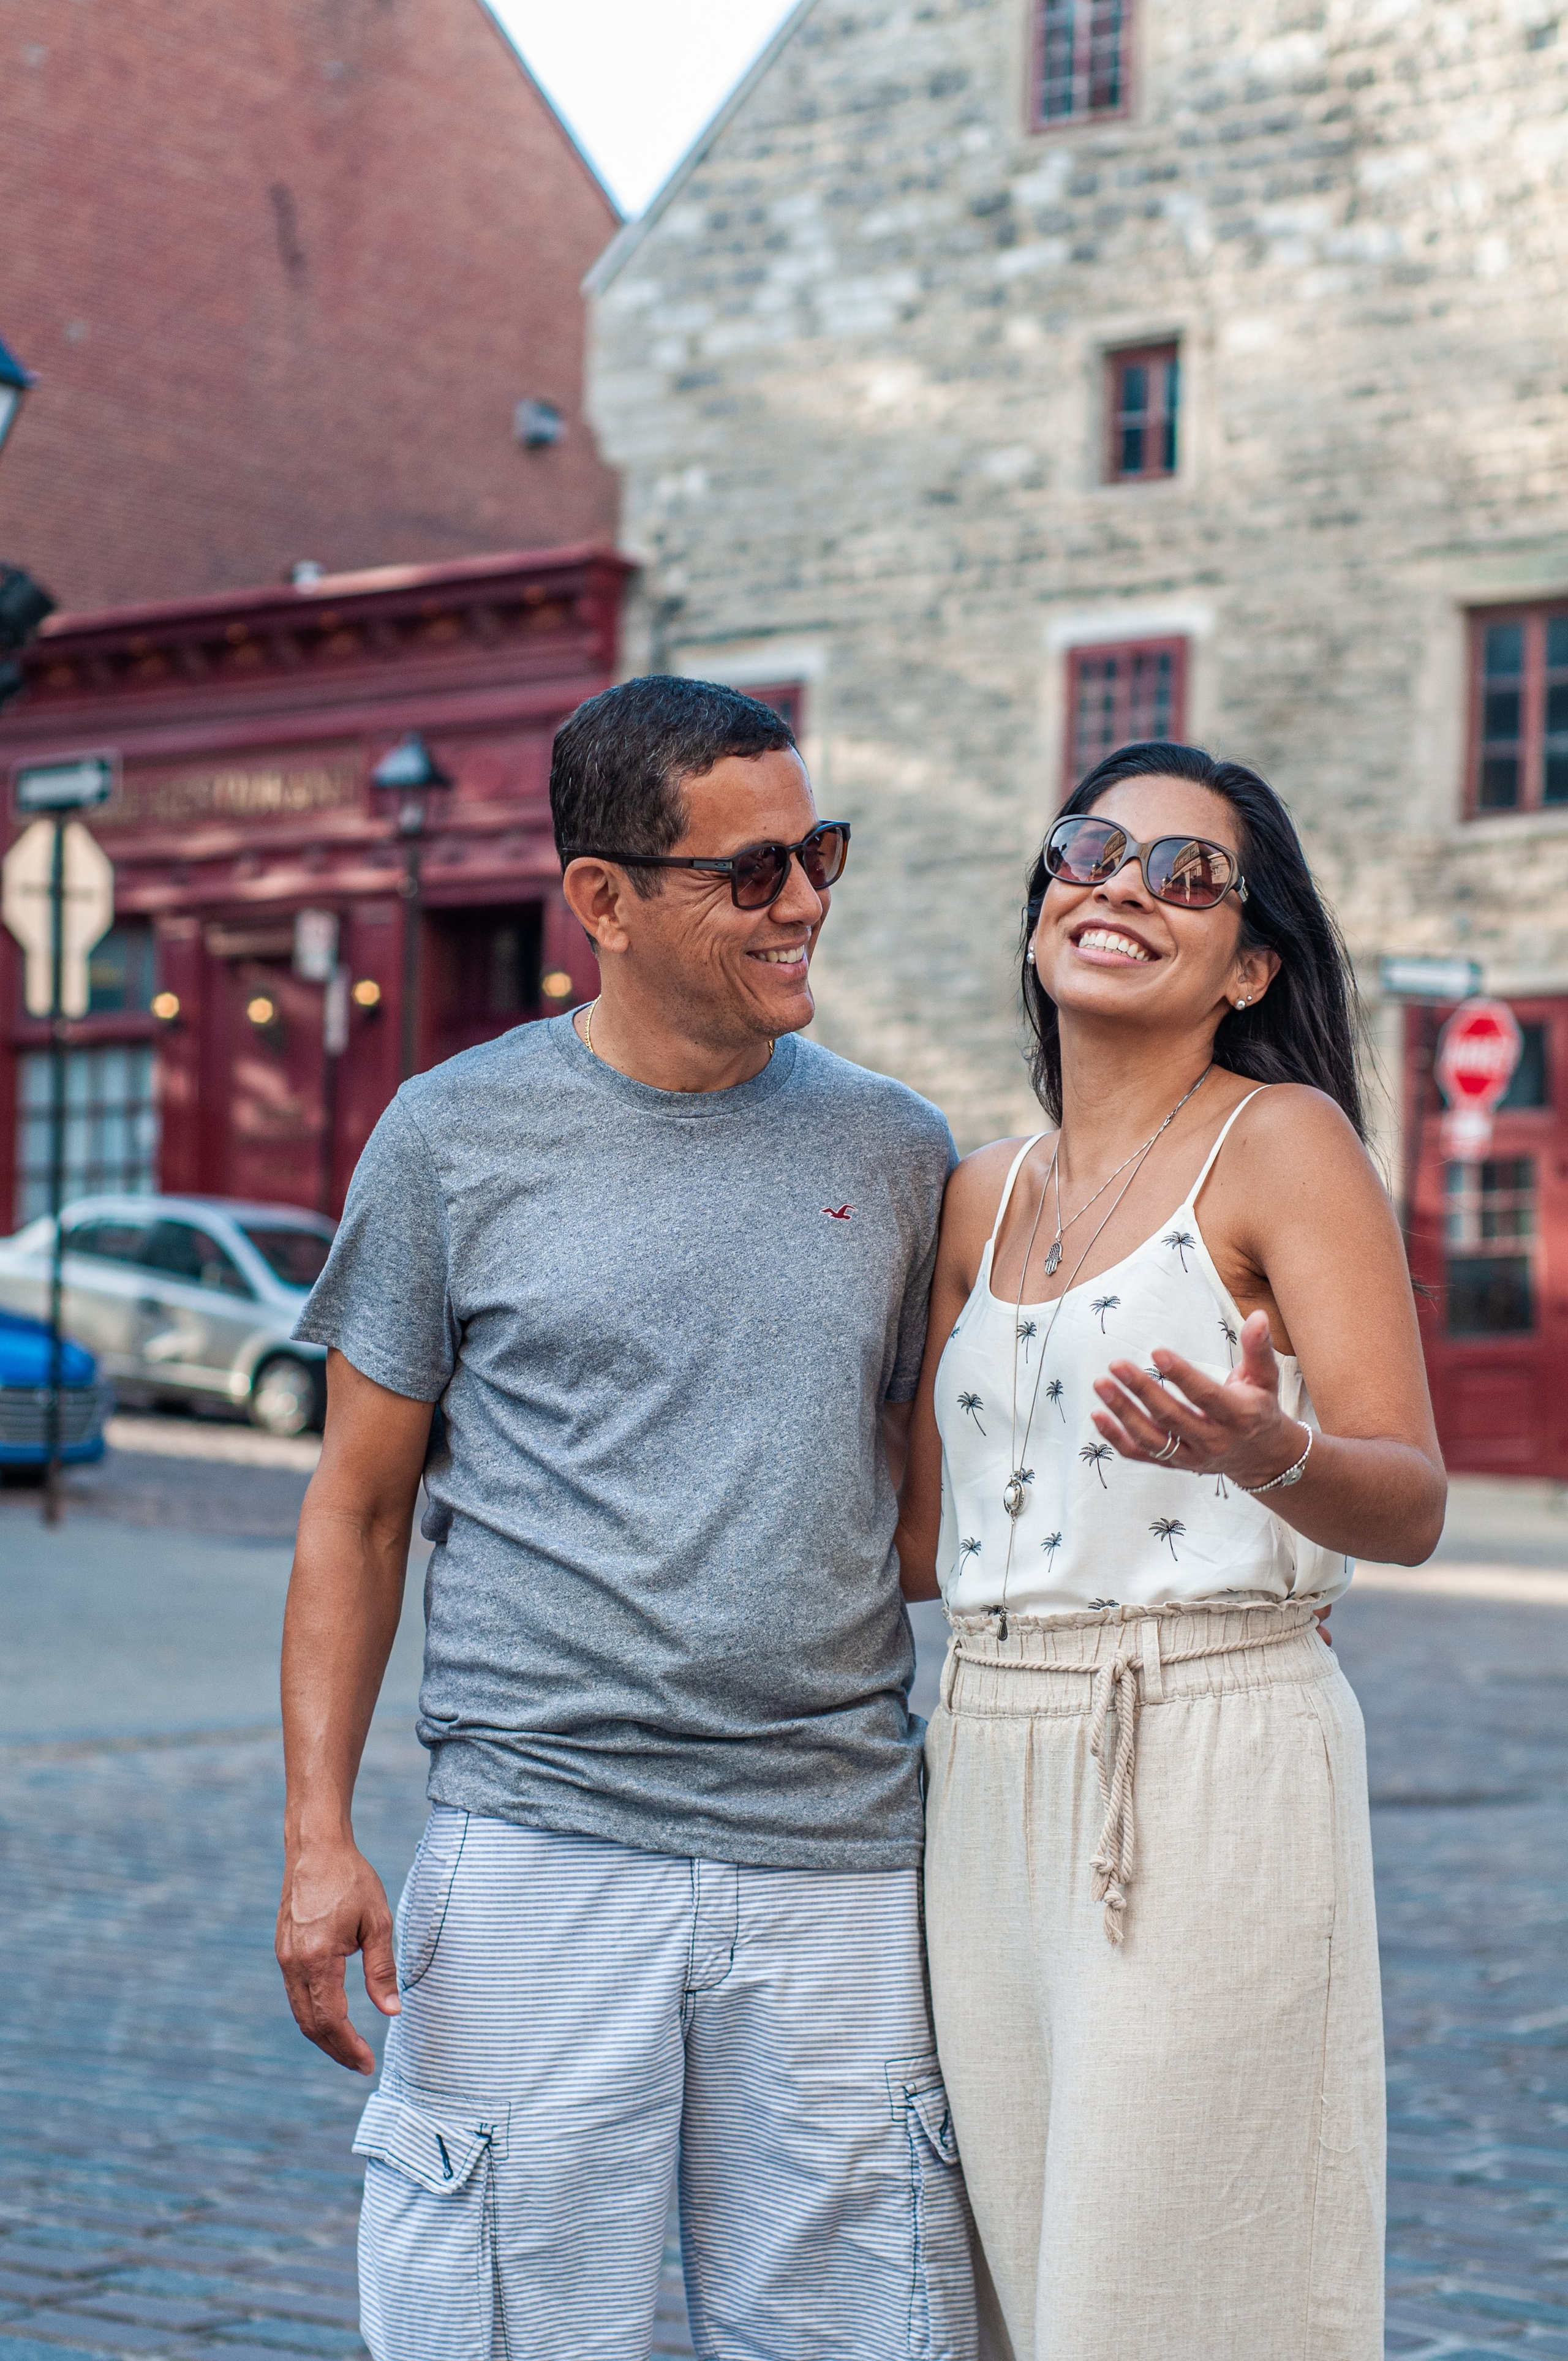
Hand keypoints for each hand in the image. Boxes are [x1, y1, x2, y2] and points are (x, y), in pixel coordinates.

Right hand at [276, 1839, 398, 2074]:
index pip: (331, 2020)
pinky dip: (314, 2014)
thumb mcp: (378, 1922)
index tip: (369, 2064)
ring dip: (324, 2035)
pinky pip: (296, 1994)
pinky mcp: (284, 1950)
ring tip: (350, 2049)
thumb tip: (392, 2012)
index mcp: (318, 1959)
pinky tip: (334, 2018)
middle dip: (336, 2050)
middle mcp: (294, 1963)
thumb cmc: (351, 1879)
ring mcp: (285, 1957)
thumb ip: (381, 1970)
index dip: (349, 2047)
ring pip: (300, 2012)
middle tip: (361, 2065)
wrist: (316, 1846)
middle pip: (311, 2025)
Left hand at [1092, 1308, 1307, 1489]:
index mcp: (1237, 1416)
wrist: (1262, 1457)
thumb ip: (1258, 1348)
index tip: (1156, 1352)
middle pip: (1172, 1417)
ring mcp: (1192, 1457)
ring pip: (1152, 1439)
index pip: (1205, 1396)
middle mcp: (1214, 1441)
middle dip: (1142, 1391)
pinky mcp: (1176, 1464)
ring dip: (1123, 1413)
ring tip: (1101, 1384)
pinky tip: (1098, 1416)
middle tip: (1116, 1365)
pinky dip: (1117, 1439)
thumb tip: (1258, 1316)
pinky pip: (1142, 1455)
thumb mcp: (1265, 1378)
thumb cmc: (1259, 1408)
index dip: (1181, 1375)